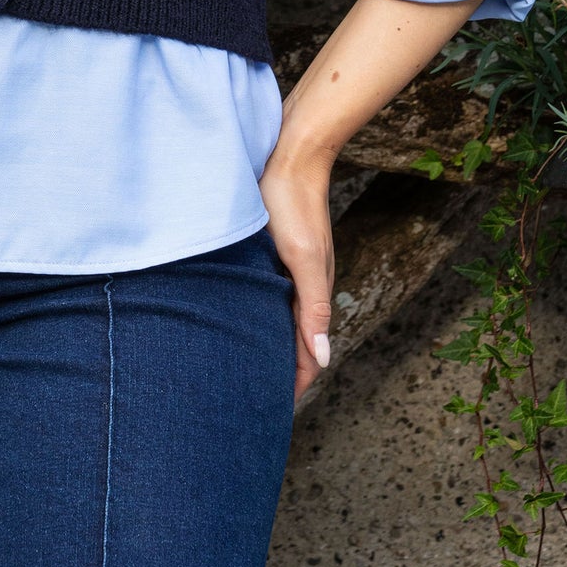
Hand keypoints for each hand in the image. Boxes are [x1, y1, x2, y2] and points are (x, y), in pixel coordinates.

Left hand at [259, 147, 334, 404]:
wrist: (292, 154)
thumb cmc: (293, 202)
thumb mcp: (302, 256)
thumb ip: (313, 307)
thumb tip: (323, 359)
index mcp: (311, 290)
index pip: (307, 353)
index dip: (295, 383)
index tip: (275, 412)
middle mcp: (302, 283)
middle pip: (294, 340)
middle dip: (281, 370)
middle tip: (254, 399)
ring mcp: (289, 267)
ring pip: (280, 317)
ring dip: (270, 343)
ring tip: (246, 367)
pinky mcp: (274, 250)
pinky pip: (269, 294)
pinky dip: (261, 315)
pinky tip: (242, 315)